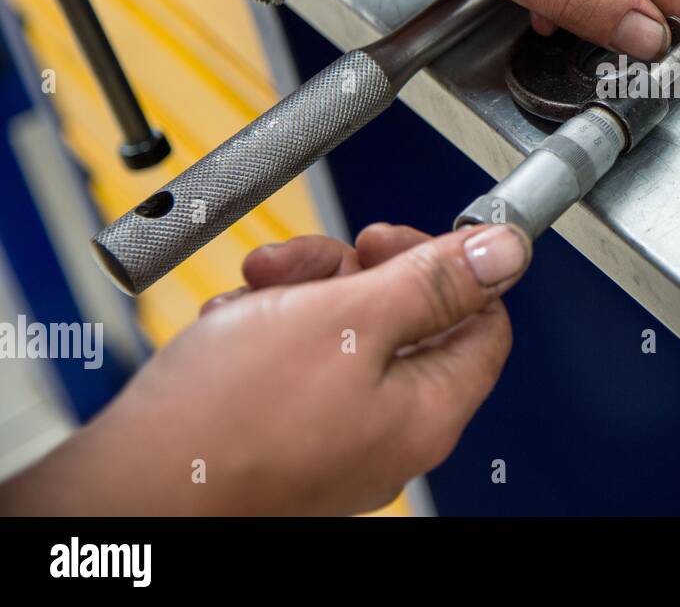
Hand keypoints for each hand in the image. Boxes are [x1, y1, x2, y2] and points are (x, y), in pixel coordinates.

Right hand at [0, 223, 529, 515]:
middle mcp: (390, 434)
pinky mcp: (287, 439)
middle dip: (353, 272)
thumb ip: (434, 281)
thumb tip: (506, 252)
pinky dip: (268, 331)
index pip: (482, 321)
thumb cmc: (226, 419)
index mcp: (427, 410)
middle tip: (311, 260)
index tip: (391, 239)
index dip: (445, 267)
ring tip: (257, 288)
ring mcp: (338, 439)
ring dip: (303, 293)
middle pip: (407, 321)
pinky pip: (298, 365)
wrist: (124, 489)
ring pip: (345, 333)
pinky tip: (233, 327)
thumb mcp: (347, 317)